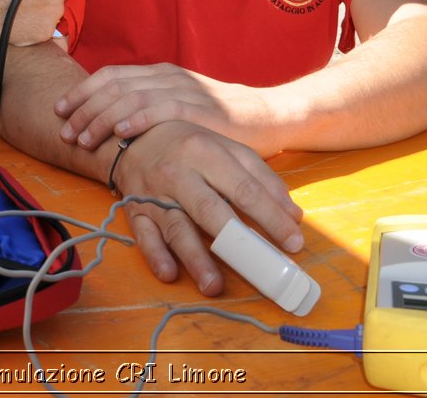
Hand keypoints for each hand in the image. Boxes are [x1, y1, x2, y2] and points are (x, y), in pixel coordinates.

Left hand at [57, 62, 282, 156]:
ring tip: (82, 138)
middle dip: (82, 108)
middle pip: (112, 85)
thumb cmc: (217, 120)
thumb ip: (149, 109)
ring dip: (101, 118)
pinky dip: (137, 118)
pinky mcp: (201, 109)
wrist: (267, 118)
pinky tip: (119, 132)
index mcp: (159, 74)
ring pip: (130, 96)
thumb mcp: (178, 108)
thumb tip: (108, 124)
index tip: (58, 111)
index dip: (81, 92)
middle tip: (63, 131)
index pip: (110, 76)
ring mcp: (184, 90)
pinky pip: (162, 109)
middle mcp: (167, 77)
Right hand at [111, 120, 302, 292]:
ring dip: (195, 258)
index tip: (294, 243)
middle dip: (237, 241)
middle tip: (263, 269)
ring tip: (214, 286)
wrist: (132, 139)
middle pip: (209, 209)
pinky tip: (170, 274)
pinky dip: (156, 256)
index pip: (244, 189)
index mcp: (205, 152)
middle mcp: (178, 172)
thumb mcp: (226, 147)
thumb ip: (261, 177)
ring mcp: (153, 194)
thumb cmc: (189, 145)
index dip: (271, 218)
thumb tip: (293, 215)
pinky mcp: (135, 211)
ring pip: (176, 228)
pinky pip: (144, 236)